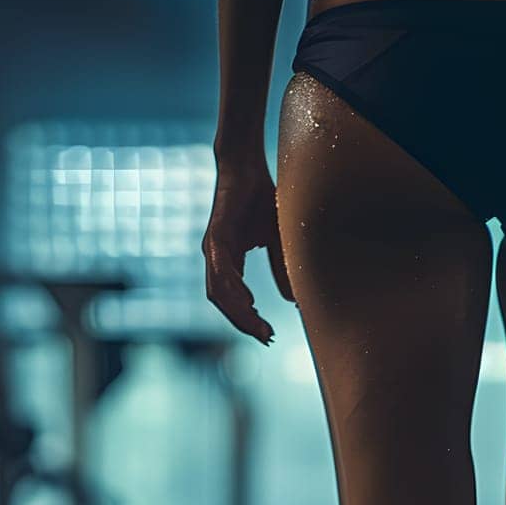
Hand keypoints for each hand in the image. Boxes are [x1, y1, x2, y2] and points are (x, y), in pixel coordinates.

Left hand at [202, 163, 293, 343]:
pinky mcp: (215, 236)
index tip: (268, 336)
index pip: (235, 300)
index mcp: (229, 262)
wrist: (245, 166)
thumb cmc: (260, 199)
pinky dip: (232, 289)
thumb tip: (292, 300)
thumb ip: (280, 269)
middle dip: (244, 324)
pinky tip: (246, 301)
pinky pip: (220, 270)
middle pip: (224, 303)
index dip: (249, 320)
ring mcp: (213, 249)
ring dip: (238, 313)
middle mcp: (216, 259)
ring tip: (258, 327)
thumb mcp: (276, 240)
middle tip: (265, 338)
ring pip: (219, 292)